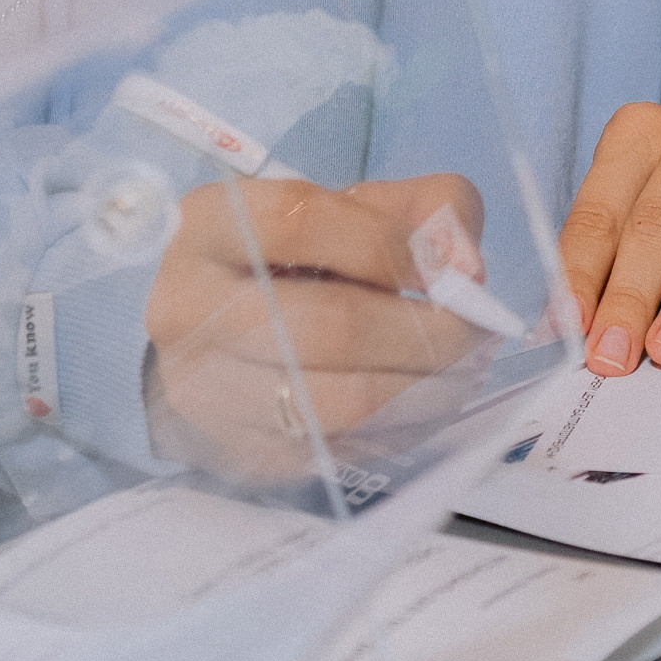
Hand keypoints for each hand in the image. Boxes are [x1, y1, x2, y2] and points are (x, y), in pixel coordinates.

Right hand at [143, 170, 485, 479]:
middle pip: (328, 323)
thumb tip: (464, 266)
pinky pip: (336, 451)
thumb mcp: (355, 208)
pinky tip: (423, 403)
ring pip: (335, 401)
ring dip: (420, 390)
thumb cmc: (301, 259)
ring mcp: (202, 387)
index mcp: (209, 222)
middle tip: (474, 330)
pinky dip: (398, 430)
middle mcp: (186, 305)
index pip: (301, 221)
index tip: (447, 267)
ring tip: (460, 370)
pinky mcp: (233, 451)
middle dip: (423, 332)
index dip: (388, 244)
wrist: (227, 335)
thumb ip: (425, 209)